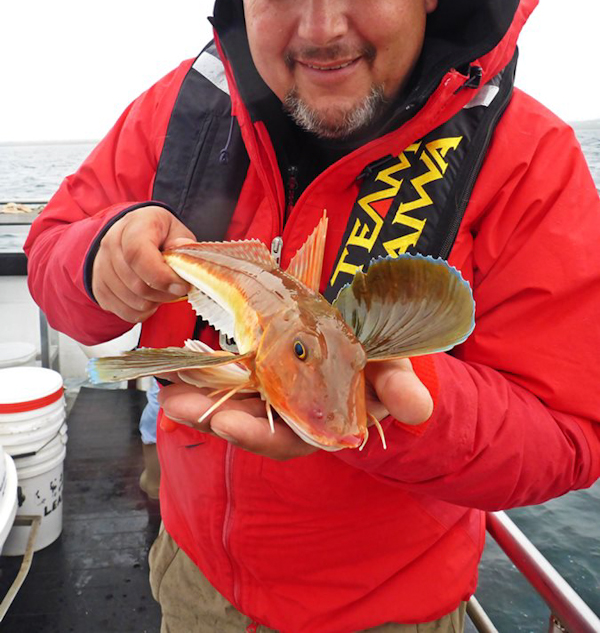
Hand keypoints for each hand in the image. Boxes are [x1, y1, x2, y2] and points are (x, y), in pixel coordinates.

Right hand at [92, 206, 195, 322]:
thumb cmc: (158, 233)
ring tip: (163, 290)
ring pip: (132, 301)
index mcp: (134, 225)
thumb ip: (182, 243)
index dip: (161, 276)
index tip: (181, 286)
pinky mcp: (99, 288)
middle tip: (178, 289)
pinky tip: (151, 298)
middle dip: (164, 293)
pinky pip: (125, 312)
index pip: (137, 254)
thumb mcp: (176, 230)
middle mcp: (111, 243)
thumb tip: (184, 256)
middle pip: (136, 283)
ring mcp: (101, 267)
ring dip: (155, 302)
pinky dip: (144, 311)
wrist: (130, 236)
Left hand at [158, 357, 432, 459]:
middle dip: (208, 415)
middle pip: (246, 424)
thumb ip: (402, 389)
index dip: (256, 434)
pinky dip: (208, 374)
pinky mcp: (265, 376)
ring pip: (232, 402)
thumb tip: (415, 406)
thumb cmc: (386, 369)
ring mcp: (275, 398)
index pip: (286, 440)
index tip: (225, 421)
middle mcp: (293, 418)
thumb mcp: (397, 375)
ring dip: (198, 396)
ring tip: (164, 387)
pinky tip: (179, 367)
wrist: (378, 353)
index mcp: (322, 426)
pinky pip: (232, 378)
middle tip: (173, 404)